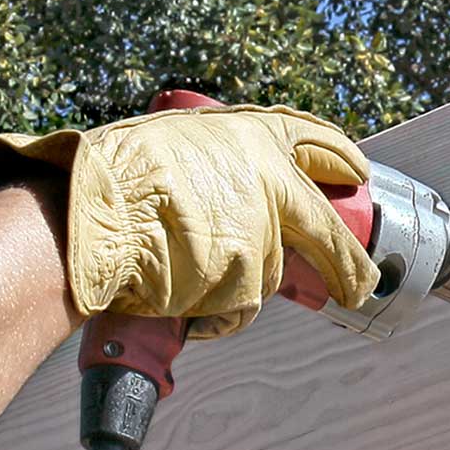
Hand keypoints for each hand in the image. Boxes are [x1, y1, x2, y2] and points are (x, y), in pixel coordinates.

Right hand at [0, 105, 380, 336]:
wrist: (89, 213)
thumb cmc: (115, 174)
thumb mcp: (174, 141)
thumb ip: (213, 163)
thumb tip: (226, 189)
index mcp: (254, 138)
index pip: (317, 142)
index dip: (341, 159)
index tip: (357, 172)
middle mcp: (271, 185)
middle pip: (329, 233)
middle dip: (349, 266)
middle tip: (359, 286)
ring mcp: (262, 235)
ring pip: (266, 274)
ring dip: (233, 280)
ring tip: (178, 265)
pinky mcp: (245, 279)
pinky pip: (235, 307)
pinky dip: (209, 311)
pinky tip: (174, 291)